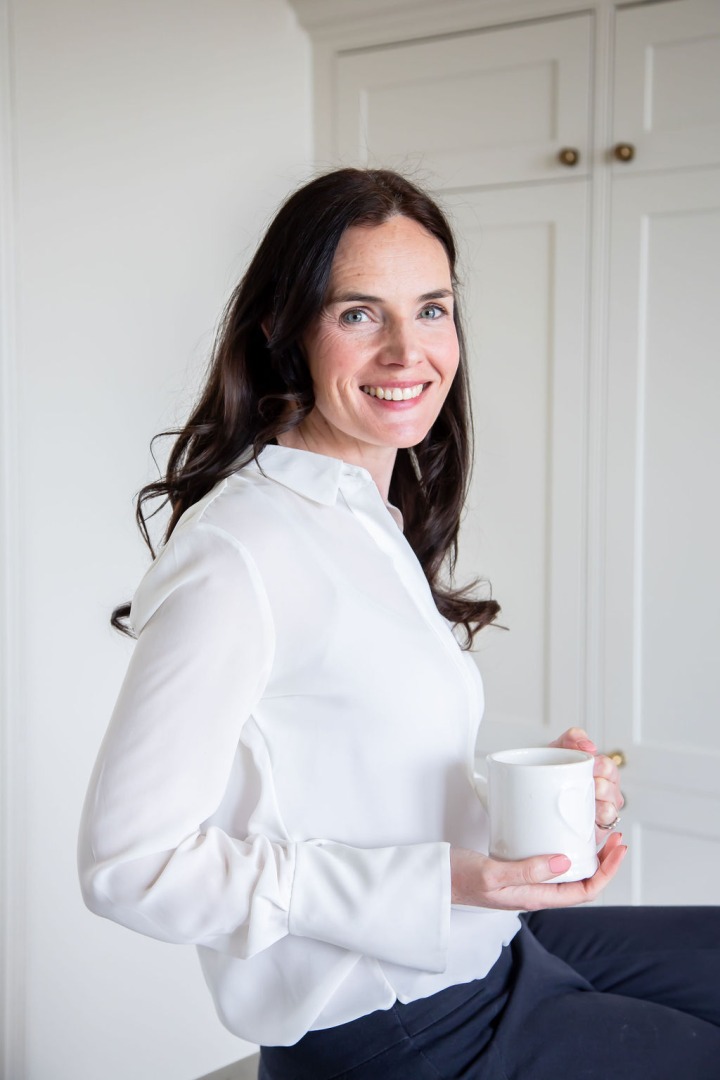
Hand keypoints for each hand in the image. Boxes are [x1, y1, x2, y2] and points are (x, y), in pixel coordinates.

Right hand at [450, 832, 626, 910]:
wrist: (434, 879)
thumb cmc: (459, 879)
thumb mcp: (492, 873)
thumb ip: (527, 870)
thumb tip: (564, 861)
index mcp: (535, 898)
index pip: (584, 891)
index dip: (606, 872)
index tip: (617, 848)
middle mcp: (536, 891)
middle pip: (581, 881)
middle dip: (603, 861)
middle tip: (614, 835)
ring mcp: (526, 880)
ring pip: (567, 870)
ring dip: (586, 853)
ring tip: (595, 830)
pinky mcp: (516, 867)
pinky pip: (549, 860)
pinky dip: (563, 845)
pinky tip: (560, 829)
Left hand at [549, 727, 624, 843]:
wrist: (532, 795)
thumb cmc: (552, 771)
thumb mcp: (559, 749)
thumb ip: (573, 738)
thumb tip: (589, 745)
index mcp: (601, 772)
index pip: (610, 768)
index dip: (602, 766)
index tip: (591, 765)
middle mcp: (606, 792)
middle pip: (613, 789)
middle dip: (600, 785)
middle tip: (586, 782)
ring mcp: (602, 812)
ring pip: (611, 809)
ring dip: (599, 804)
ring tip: (586, 799)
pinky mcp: (596, 830)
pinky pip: (603, 827)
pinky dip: (596, 820)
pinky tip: (587, 816)